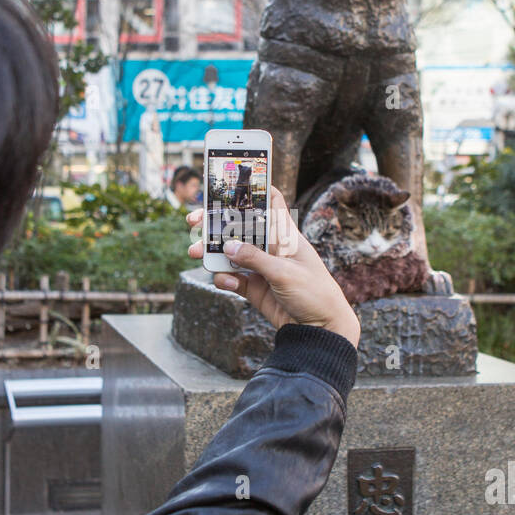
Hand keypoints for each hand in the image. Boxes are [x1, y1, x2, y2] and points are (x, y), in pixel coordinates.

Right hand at [186, 186, 359, 347]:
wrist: (319, 330)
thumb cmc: (314, 293)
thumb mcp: (284, 272)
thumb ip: (255, 258)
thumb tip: (227, 247)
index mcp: (285, 235)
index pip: (270, 204)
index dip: (253, 191)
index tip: (230, 183)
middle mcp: (271, 248)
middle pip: (240, 228)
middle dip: (216, 224)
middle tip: (194, 221)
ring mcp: (260, 268)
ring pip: (230, 254)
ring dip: (212, 252)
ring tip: (195, 252)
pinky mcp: (254, 288)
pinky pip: (231, 278)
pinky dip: (224, 279)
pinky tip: (226, 282)